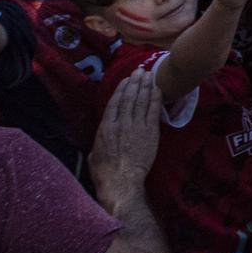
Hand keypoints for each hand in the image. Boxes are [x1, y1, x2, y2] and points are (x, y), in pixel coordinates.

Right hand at [88, 66, 161, 203]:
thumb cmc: (105, 173)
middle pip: (129, 98)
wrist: (121, 181)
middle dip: (135, 82)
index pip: (114, 102)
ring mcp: (136, 126)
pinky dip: (155, 98)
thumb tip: (101, 138)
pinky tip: (157, 89)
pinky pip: (153, 111)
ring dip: (145, 86)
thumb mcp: (94, 155)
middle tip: (140, 71)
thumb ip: (99, 142)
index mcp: (106, 127)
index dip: (121, 89)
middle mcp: (121, 123)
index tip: (126, 80)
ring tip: (149, 74)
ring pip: (141, 101)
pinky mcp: (150, 132)